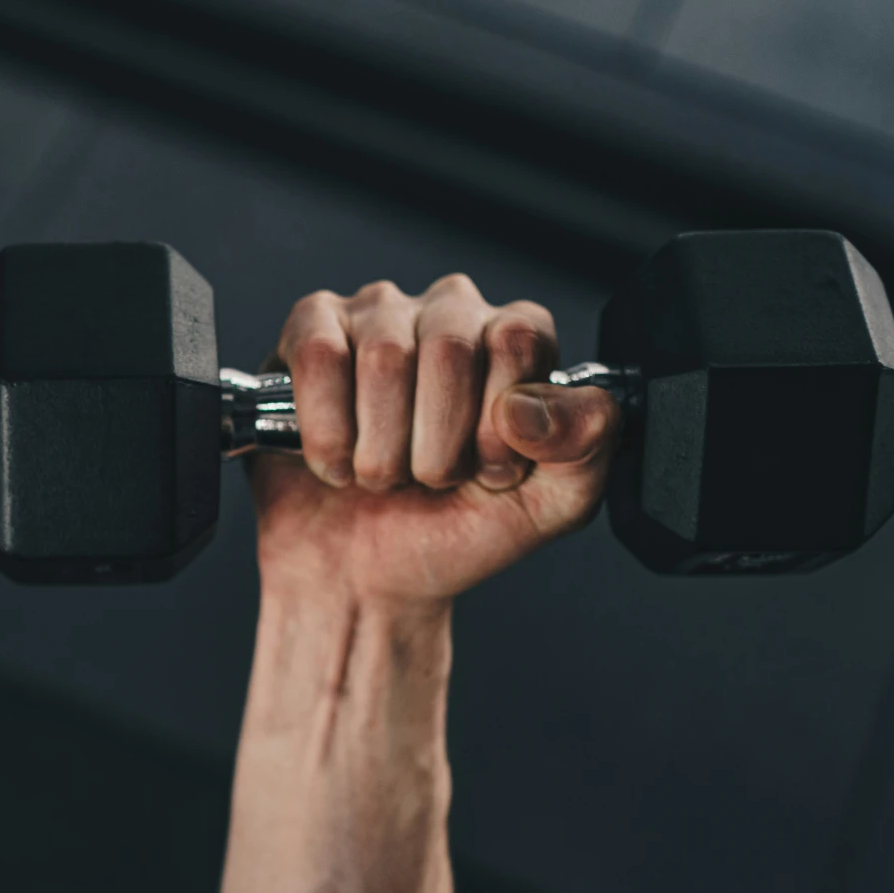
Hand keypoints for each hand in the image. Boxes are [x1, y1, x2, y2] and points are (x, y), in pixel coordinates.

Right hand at [251, 274, 621, 609]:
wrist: (362, 577)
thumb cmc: (449, 532)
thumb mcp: (548, 506)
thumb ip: (584, 445)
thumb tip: (528, 406)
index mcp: (513, 342)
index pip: (518, 336)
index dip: (497, 421)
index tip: (485, 470)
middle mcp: (449, 315)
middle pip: (450, 345)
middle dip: (436, 442)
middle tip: (429, 479)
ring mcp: (376, 317)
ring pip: (383, 355)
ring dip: (380, 449)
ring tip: (381, 474)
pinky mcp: (309, 332)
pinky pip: (319, 355)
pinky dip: (327, 430)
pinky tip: (334, 459)